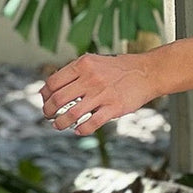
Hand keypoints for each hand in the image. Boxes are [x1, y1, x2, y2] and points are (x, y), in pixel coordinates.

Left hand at [40, 51, 161, 134]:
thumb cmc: (119, 69)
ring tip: (58, 126)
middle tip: (48, 115)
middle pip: (58, 99)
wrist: (147, 72)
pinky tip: (78, 130)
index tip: (46, 100)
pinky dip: (81, 130)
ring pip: (71, 114)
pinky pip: (91, 123)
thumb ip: (75, 72)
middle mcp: (90, 78)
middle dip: (49, 110)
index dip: (45, 94)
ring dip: (60, 123)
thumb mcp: (94, 62)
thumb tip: (52, 88)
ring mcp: (102, 94)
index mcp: (83, 65)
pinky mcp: (114, 108)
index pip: (53, 82)